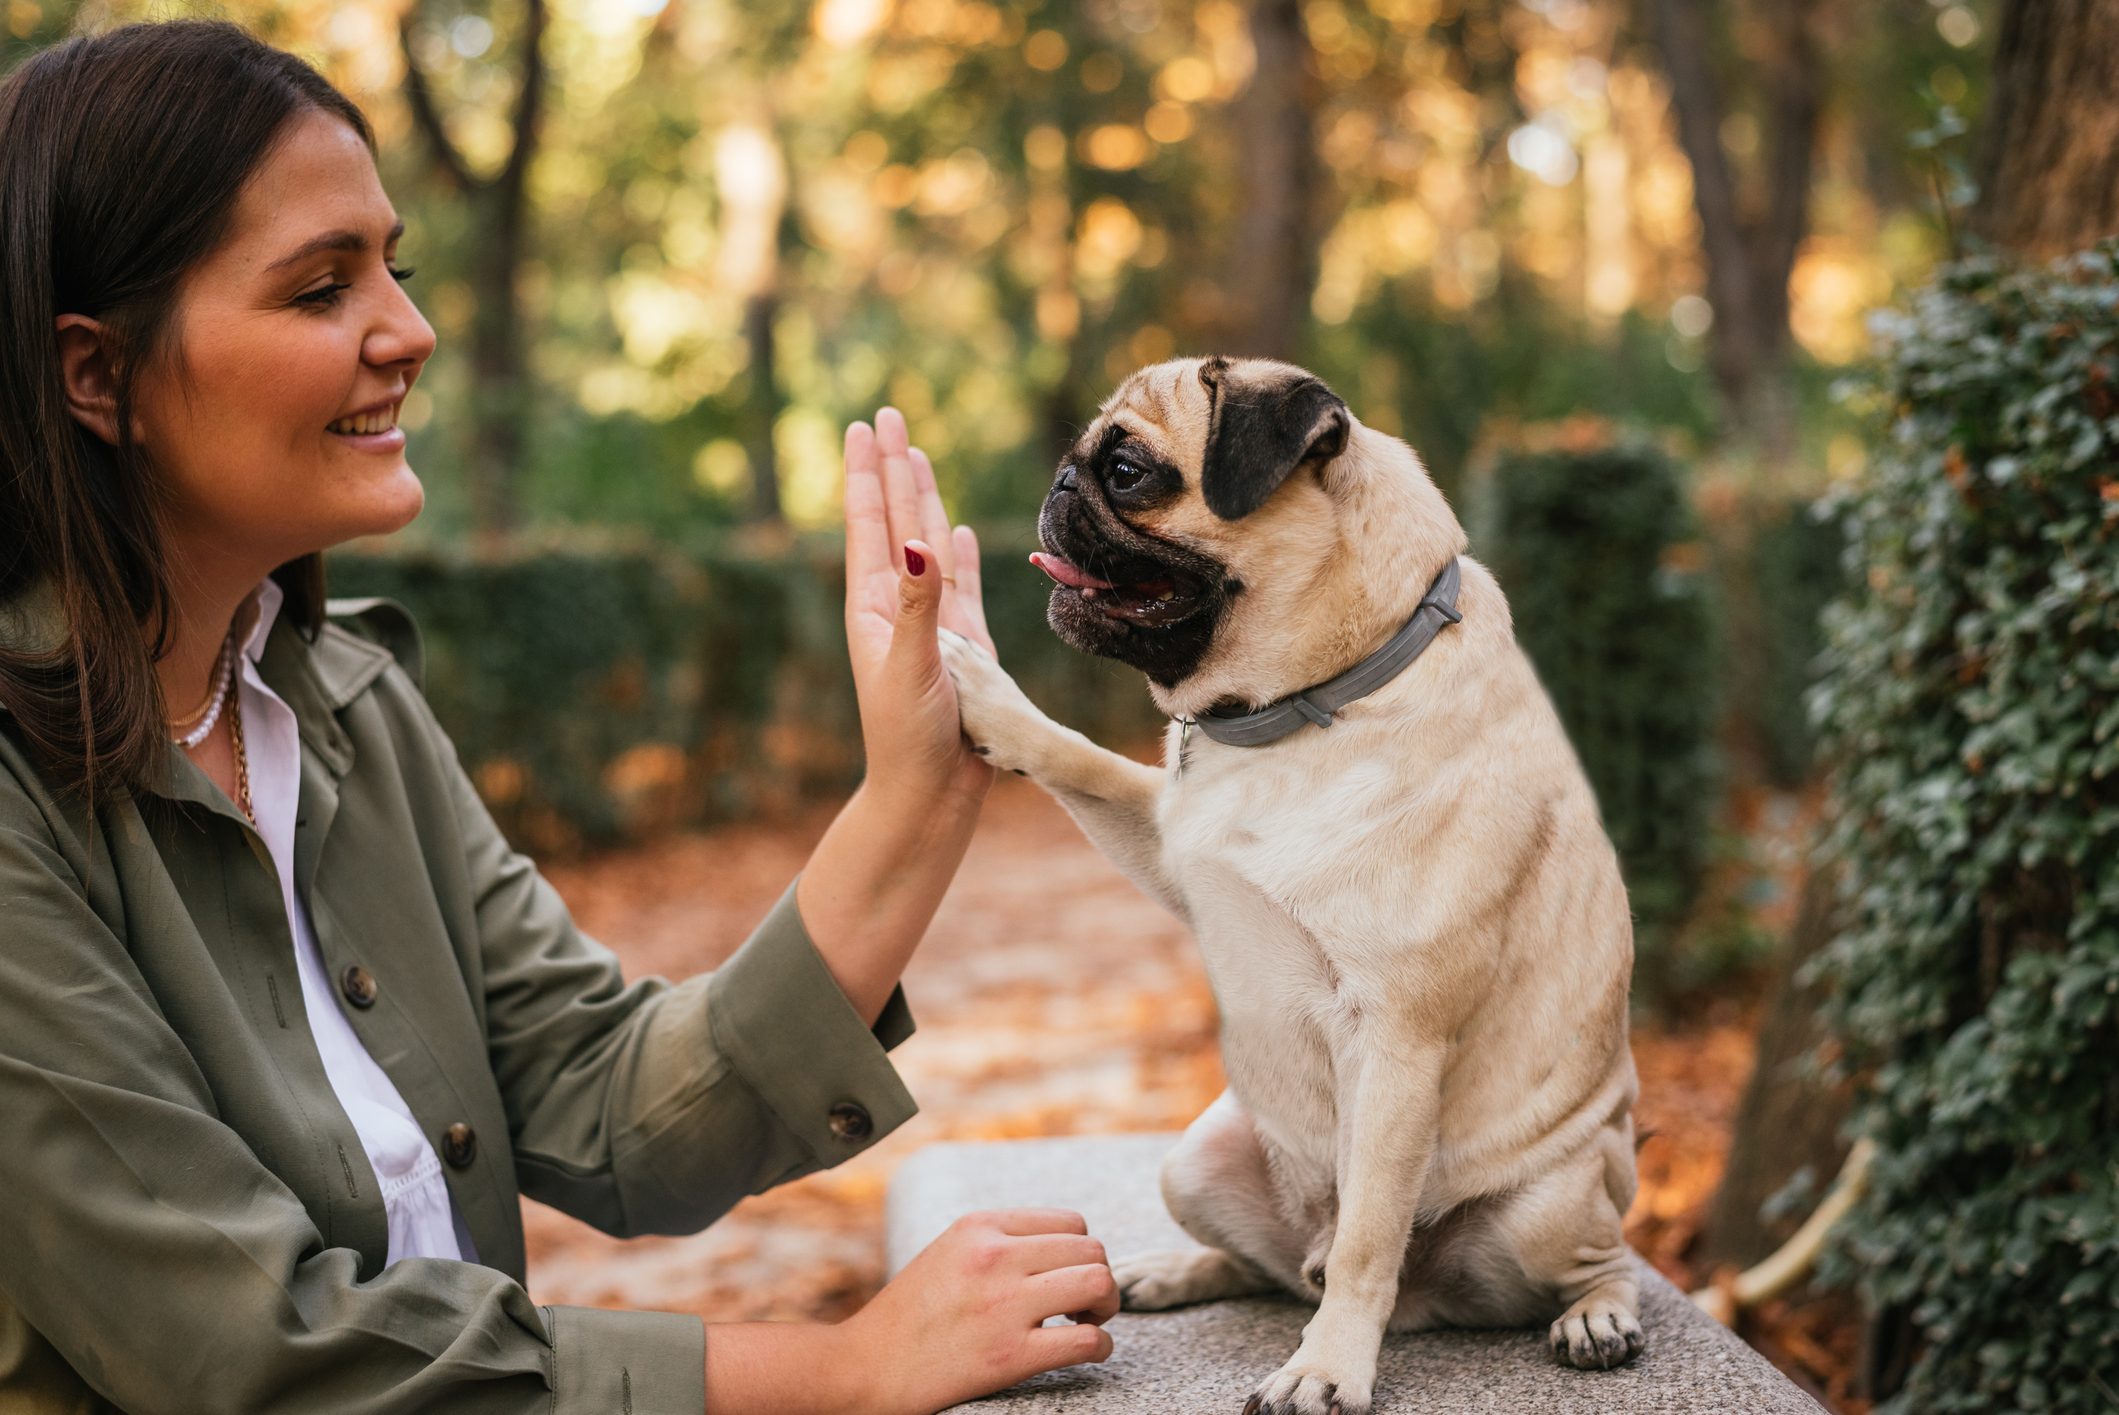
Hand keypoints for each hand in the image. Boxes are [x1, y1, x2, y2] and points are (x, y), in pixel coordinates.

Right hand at [841, 1209, 1117, 1414]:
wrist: (865, 1367)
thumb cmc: (911, 1315)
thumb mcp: (950, 1250)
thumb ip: (1001, 1241)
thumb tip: (1067, 1248)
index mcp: (980, 1226)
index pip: (1071, 1222)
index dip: (1080, 1252)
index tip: (1067, 1278)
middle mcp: (994, 1257)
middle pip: (1092, 1250)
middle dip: (1101, 1277)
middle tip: (1085, 1305)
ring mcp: (1002, 1306)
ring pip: (1098, 1283)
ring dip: (1107, 1306)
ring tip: (1087, 1322)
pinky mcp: (1009, 1356)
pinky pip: (1086, 1340)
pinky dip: (1101, 1346)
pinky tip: (1088, 1350)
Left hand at [842, 407, 996, 806]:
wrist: (929, 798)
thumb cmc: (910, 739)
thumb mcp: (910, 668)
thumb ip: (919, 605)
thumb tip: (921, 543)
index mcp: (875, 607)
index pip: (869, 523)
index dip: (868, 473)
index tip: (864, 426)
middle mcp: (899, 608)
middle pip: (895, 521)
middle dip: (892, 469)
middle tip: (887, 415)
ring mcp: (932, 626)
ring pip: (928, 545)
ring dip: (922, 500)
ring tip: (916, 457)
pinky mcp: (963, 649)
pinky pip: (960, 587)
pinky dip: (960, 555)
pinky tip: (957, 532)